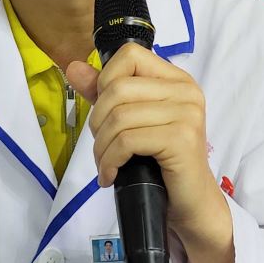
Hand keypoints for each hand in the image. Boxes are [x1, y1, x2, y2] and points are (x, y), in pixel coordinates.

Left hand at [67, 44, 233, 262]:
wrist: (191, 207)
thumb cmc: (161, 165)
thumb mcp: (130, 124)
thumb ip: (104, 93)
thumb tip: (72, 67)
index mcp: (176, 80)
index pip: (129, 55)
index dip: (106, 82)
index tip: (106, 114)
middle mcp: (186, 90)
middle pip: (118, 87)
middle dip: (98, 122)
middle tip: (102, 149)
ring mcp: (187, 113)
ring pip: (119, 116)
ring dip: (102, 147)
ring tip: (106, 165)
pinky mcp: (182, 139)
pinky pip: (128, 140)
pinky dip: (111, 160)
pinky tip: (111, 175)